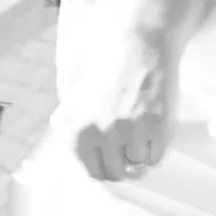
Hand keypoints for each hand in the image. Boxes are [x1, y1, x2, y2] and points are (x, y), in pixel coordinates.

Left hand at [72, 23, 179, 183]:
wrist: (139, 43)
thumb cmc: (110, 64)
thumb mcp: (78, 89)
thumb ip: (67, 113)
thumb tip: (57, 125)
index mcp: (78, 132)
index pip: (93, 171)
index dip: (107, 167)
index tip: (115, 160)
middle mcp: (102, 136)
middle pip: (116, 172)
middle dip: (125, 164)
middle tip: (133, 147)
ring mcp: (130, 132)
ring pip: (138, 165)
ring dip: (142, 151)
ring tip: (143, 125)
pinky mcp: (155, 127)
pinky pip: (157, 156)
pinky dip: (158, 146)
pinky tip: (155, 125)